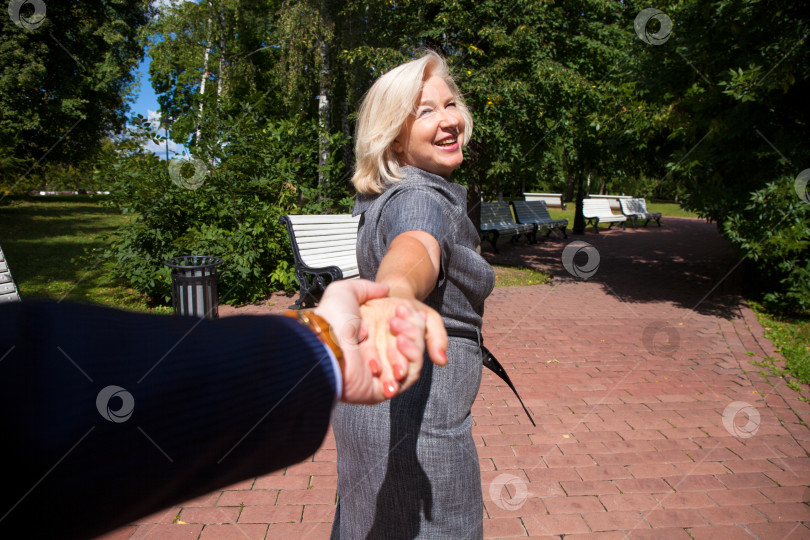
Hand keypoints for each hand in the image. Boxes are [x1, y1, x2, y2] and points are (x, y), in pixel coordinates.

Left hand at [314, 280, 446, 403]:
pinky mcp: (380, 390)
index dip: (407, 320)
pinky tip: (401, 346)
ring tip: (400, 336)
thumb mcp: (345, 291)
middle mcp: (373, 355)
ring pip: (410, 362)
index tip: (402, 309)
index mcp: (367, 336)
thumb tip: (385, 290)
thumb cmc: (332, 318)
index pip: (398, 331)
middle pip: (407, 346)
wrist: (325, 342)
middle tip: (396, 323)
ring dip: (413, 346)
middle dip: (411, 332)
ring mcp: (378, 374)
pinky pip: (407, 379)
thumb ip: (367, 287)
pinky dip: (410, 362)